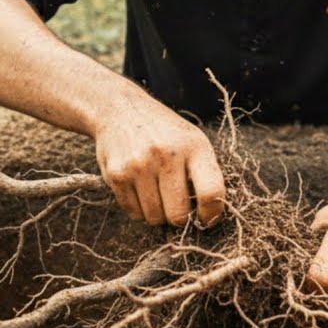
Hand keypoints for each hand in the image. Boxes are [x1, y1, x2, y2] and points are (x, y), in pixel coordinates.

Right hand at [93, 100, 225, 228]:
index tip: (207, 219)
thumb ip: (204, 173)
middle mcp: (166, 155)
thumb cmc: (164, 132)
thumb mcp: (192, 141)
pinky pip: (133, 213)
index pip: (211, 192)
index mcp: (194, 146)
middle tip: (176, 205)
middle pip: (178, 215)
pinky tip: (139, 189)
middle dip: (179, 218)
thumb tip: (208, 216)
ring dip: (157, 214)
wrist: (120, 109)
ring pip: (154, 218)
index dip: (211, 214)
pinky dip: (138, 209)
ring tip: (157, 192)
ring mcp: (139, 165)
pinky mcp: (116, 174)